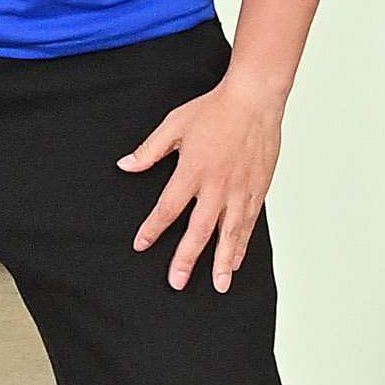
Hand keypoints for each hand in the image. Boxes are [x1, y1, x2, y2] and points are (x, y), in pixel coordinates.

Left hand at [121, 79, 282, 292]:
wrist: (255, 99)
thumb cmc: (216, 109)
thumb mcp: (174, 124)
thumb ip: (150, 150)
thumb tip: (126, 165)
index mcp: (193, 170)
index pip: (168, 208)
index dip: (153, 229)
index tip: (141, 245)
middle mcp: (217, 186)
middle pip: (199, 231)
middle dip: (186, 259)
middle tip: (176, 282)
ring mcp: (240, 190)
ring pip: (229, 234)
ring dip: (221, 262)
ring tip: (217, 285)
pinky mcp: (258, 190)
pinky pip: (249, 224)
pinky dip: (242, 245)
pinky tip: (235, 261)